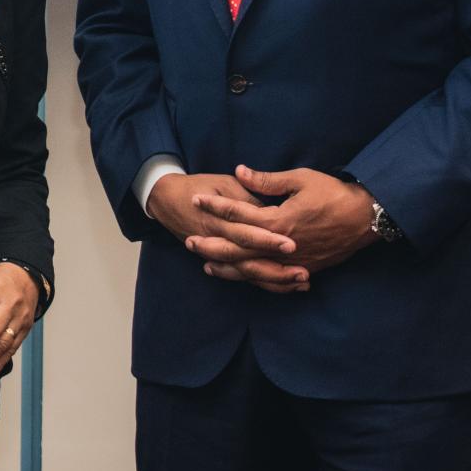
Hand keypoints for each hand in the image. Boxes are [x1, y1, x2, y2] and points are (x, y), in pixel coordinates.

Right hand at [147, 172, 306, 293]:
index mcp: (219, 220)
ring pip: (248, 274)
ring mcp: (218, 254)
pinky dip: (265, 283)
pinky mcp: (220, 260)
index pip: (246, 233)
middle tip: (303, 272)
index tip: (292, 244)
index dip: (268, 239)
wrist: (166, 198)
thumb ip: (248, 194)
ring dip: (275, 280)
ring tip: (302, 282)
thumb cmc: (199, 185)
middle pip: (248, 260)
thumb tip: (272, 207)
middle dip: (277, 268)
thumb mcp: (224, 183)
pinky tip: (288, 286)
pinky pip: (243, 277)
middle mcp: (219, 242)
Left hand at [188, 166, 377, 288]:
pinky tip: (241, 277)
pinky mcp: (303, 268)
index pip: (239, 215)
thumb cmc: (333, 194)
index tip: (196, 199)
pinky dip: (254, 279)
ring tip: (206, 263)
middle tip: (189, 241)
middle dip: (212, 244)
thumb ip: (267, 181)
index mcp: (279, 221)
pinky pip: (273, 278)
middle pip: (239, 249)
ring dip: (228, 267)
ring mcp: (293, 261)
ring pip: (253, 268)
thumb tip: (240, 171)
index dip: (216, 206)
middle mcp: (282, 246)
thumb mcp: (300, 179)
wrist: (366, 218)